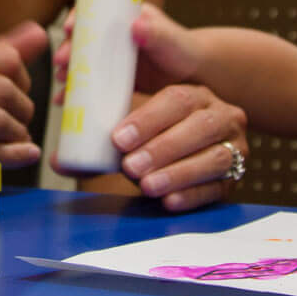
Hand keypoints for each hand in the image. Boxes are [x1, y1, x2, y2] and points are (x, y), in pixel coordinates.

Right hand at [0, 21, 47, 169]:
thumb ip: (1, 53)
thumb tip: (39, 33)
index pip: (8, 58)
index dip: (21, 75)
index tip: (17, 86)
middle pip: (6, 91)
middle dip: (21, 106)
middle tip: (16, 116)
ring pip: (2, 120)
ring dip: (18, 130)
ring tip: (14, 135)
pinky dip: (17, 152)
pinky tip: (29, 151)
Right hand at [48, 2, 205, 99]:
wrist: (194, 76)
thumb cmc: (184, 51)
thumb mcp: (171, 40)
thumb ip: (158, 33)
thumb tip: (137, 25)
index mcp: (125, 17)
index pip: (94, 11)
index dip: (77, 18)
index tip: (68, 29)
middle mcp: (114, 35)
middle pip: (82, 38)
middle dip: (67, 50)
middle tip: (61, 65)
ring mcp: (112, 57)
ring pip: (82, 61)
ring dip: (68, 72)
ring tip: (62, 86)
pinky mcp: (114, 78)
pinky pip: (91, 82)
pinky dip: (78, 91)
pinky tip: (67, 102)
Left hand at [102, 83, 247, 212]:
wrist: (180, 156)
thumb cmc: (152, 134)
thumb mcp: (134, 118)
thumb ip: (104, 121)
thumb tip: (62, 140)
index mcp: (196, 94)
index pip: (176, 100)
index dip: (147, 120)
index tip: (118, 139)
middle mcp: (221, 116)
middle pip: (200, 127)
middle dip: (163, 148)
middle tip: (130, 166)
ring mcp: (234, 148)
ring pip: (215, 158)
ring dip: (178, 173)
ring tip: (147, 186)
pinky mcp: (234, 179)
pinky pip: (218, 188)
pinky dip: (192, 195)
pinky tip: (169, 201)